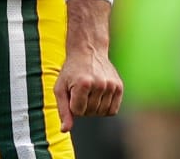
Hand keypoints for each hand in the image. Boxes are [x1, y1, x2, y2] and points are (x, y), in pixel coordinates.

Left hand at [54, 0, 123, 132]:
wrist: (88, 50)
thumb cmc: (71, 71)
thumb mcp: (61, 88)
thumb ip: (63, 110)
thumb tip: (65, 130)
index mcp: (83, 84)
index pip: (78, 112)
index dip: (73, 105)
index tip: (72, 92)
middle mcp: (100, 84)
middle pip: (90, 113)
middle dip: (83, 106)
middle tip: (81, 91)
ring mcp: (111, 85)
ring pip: (101, 113)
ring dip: (94, 108)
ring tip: (90, 93)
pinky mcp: (119, 86)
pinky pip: (113, 110)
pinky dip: (105, 108)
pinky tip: (99, 96)